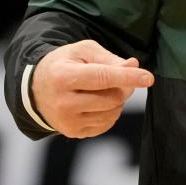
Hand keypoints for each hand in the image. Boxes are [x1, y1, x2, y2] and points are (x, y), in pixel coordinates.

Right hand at [31, 40, 154, 138]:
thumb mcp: (82, 51)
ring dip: (117, 100)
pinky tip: (98, 102)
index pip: (102, 78)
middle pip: (111, 98)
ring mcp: (67, 121)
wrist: (37, 89)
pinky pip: (106, 124)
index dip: (127, 77)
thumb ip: (108, 58)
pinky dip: (110, 112)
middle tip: (118, 77)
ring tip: (103, 89)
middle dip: (123, 87)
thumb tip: (133, 66)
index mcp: (63, 76)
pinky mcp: (73, 133)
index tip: (149, 78)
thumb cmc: (64, 64)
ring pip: (112, 113)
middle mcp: (63, 102)